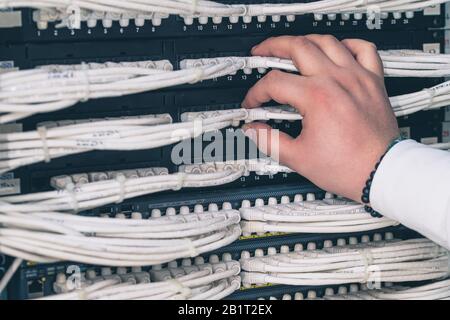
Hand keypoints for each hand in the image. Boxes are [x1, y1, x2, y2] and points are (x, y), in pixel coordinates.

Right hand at [242, 35, 399, 201]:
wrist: (382, 172)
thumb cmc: (348, 166)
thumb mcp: (299, 158)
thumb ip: (269, 141)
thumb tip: (253, 130)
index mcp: (317, 98)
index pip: (274, 83)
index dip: (256, 93)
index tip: (253, 103)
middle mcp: (337, 81)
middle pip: (298, 47)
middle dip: (273, 47)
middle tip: (262, 52)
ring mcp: (357, 77)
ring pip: (327, 41)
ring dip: (304, 40)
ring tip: (291, 47)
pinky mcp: (373, 81)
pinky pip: (363, 49)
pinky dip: (347, 44)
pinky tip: (336, 49)